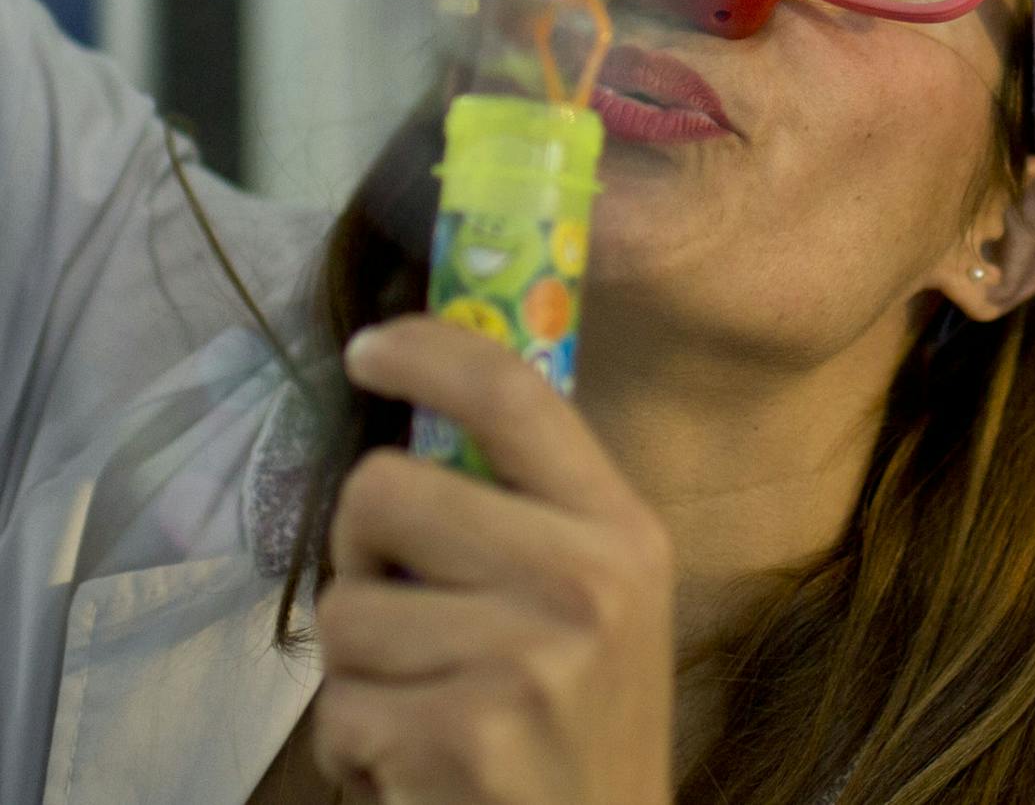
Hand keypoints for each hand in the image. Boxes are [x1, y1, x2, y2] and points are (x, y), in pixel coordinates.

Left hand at [313, 315, 677, 804]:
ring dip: (360, 666)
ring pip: (347, 609)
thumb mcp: (602, 598)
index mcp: (621, 528)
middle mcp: (584, 581)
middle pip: (385, 490)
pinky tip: (416, 762)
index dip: (429, 352)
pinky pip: (338, 706)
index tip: (369, 347)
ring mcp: (525, 662)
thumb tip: (430, 408)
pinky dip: (355, 743)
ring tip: (423, 700)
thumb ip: (534, 512)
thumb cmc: (582, 721)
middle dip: (363, 549)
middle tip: (401, 599)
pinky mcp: (461, 740)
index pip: (515, 394)